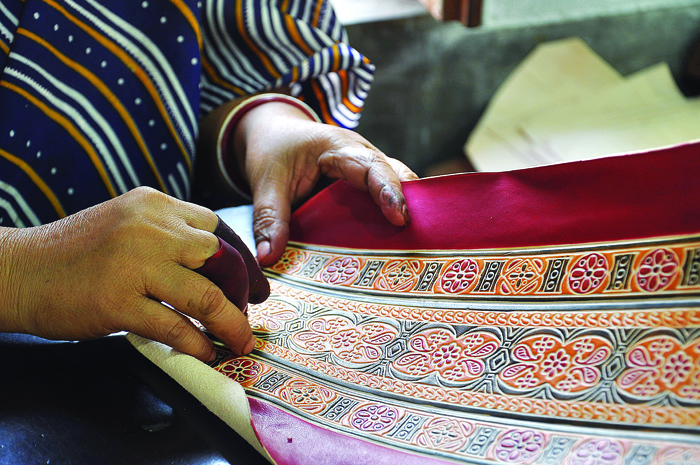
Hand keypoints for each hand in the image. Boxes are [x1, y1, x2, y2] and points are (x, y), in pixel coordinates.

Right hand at [0, 187, 254, 360]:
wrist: (19, 270)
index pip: (216, 228)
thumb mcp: (126, 224)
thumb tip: (217, 264)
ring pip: (206, 295)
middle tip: (246, 313)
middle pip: (220, 258)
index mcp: (154, 204)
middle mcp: (149, 227)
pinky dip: (198, 343)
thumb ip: (167, 234)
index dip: (241, 260)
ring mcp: (134, 264)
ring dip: (230, 323)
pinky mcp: (117, 302)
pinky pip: (175, 327)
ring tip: (239, 340)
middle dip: (241, 290)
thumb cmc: (75, 253)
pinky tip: (206, 352)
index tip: (252, 285)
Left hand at [234, 101, 418, 265]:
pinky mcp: (364, 188)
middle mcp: (361, 155)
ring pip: (396, 187)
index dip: (387, 190)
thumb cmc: (274, 149)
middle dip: (408, 202)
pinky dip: (390, 219)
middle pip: (395, 175)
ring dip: (404, 212)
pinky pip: (383, 200)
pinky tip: (395, 246)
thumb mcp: (265, 182)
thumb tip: (268, 258)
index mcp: (338, 147)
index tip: (398, 218)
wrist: (274, 132)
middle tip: (419, 235)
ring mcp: (367, 171)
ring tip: (417, 244)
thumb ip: (268, 218)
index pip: (371, 166)